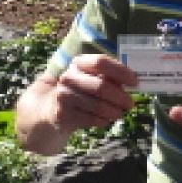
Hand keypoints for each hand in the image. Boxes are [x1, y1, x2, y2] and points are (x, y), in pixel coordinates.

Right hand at [16, 53, 136, 153]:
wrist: (47, 110)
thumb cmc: (77, 93)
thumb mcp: (89, 80)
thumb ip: (108, 78)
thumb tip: (131, 82)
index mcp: (78, 63)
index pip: (101, 62)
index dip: (121, 71)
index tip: (135, 82)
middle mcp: (68, 77)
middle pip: (101, 86)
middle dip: (121, 97)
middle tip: (130, 104)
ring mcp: (63, 96)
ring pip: (98, 105)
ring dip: (114, 111)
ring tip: (119, 113)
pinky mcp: (62, 114)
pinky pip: (91, 119)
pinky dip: (103, 120)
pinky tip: (104, 120)